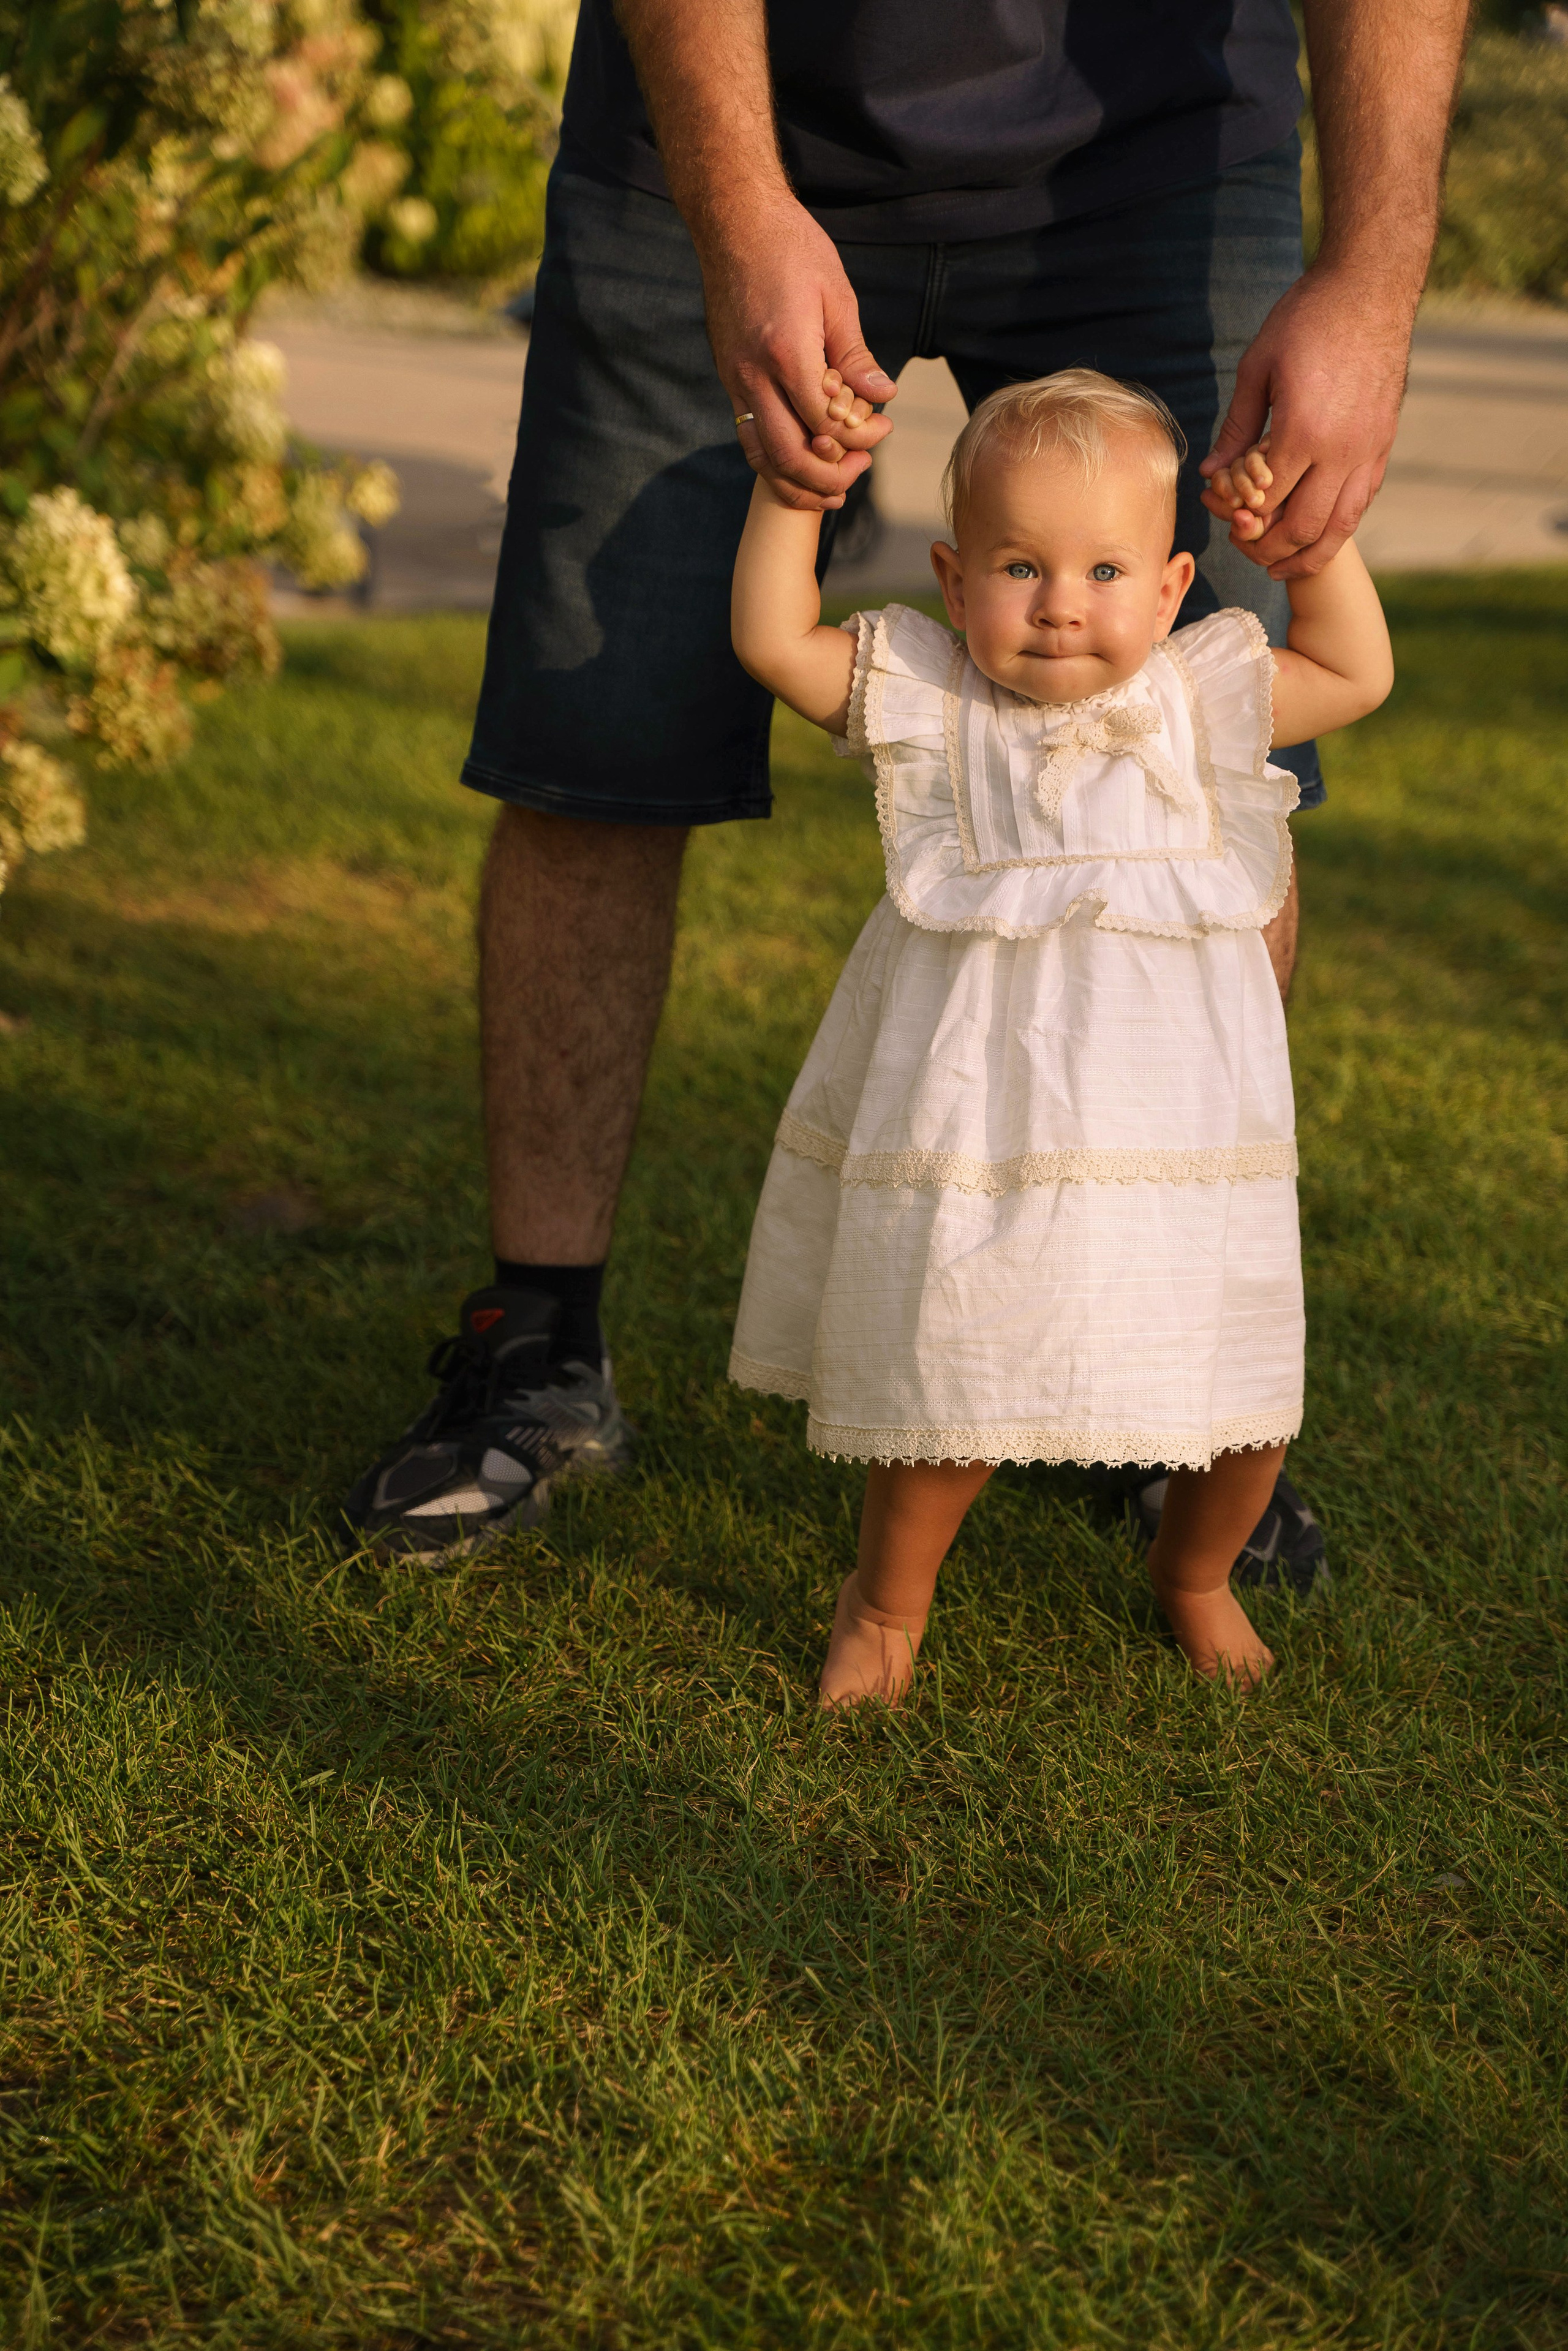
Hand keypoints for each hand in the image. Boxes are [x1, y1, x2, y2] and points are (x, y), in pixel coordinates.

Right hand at [699, 193, 896, 511]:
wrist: (733, 222)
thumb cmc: (791, 248)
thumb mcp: (836, 294)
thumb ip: (855, 352)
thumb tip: (882, 395)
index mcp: (787, 352)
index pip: (824, 424)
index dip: (859, 439)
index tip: (883, 428)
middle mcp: (755, 374)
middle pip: (789, 456)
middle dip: (828, 477)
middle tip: (860, 470)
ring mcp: (736, 379)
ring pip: (761, 457)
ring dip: (797, 484)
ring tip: (831, 489)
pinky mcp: (729, 378)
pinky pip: (747, 437)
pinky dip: (774, 463)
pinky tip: (800, 465)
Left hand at [1200, 262, 1412, 577]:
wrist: (1371, 287)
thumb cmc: (1307, 319)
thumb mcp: (1258, 367)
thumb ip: (1236, 427)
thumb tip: (1212, 474)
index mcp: (1303, 431)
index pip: (1264, 499)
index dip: (1237, 515)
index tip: (1220, 514)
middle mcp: (1341, 450)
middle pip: (1301, 528)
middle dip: (1267, 549)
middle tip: (1243, 547)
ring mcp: (1368, 451)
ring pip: (1339, 528)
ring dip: (1306, 556)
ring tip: (1278, 566)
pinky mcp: (1383, 446)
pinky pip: (1360, 504)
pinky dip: (1335, 529)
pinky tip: (1314, 534)